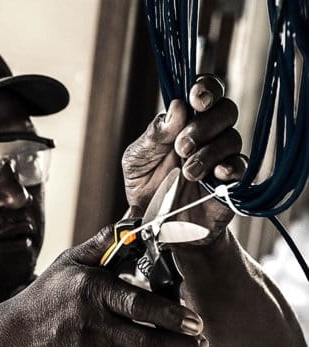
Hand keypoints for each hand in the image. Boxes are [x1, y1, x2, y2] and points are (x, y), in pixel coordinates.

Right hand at [0, 227, 207, 346]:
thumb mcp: (68, 264)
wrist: (10, 340)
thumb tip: (134, 221)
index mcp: (92, 292)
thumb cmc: (45, 298)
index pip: (140, 305)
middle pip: (149, 342)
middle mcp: (93, 326)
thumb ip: (103, 244)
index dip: (173, 316)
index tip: (195, 321)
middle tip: (202, 344)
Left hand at [122, 75, 246, 242]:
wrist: (154, 227)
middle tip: (181, 147)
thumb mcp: (137, 160)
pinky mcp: (229, 185)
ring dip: (208, 153)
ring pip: (232, 139)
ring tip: (187, 172)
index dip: (206, 89)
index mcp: (184, 124)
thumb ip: (154, 136)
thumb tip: (177, 107)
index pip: (206, 94)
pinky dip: (230, 168)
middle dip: (203, 125)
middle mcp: (207, 137)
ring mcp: (220, 159)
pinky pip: (241, 168)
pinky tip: (216, 175)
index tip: (196, 98)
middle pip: (225, 111)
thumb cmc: (146, 187)